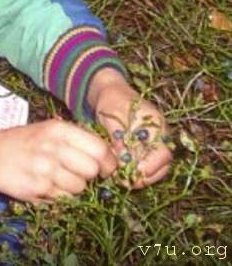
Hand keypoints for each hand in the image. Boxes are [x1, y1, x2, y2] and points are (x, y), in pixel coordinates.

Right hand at [0, 119, 116, 201]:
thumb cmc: (24, 141)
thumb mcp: (48, 129)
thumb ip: (75, 138)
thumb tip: (107, 154)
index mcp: (59, 129)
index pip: (99, 148)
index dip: (108, 161)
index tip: (106, 168)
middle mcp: (54, 147)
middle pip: (92, 169)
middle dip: (90, 175)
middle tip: (80, 174)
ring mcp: (46, 169)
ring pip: (80, 187)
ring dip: (75, 187)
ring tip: (59, 179)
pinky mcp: (38, 188)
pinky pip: (65, 199)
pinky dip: (61, 196)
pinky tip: (48, 186)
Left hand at [89, 70, 171, 188]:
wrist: (112, 92)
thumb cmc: (111, 101)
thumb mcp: (111, 117)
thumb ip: (117, 137)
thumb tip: (122, 159)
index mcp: (155, 124)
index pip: (162, 153)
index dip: (150, 167)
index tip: (134, 173)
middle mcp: (161, 135)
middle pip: (163, 165)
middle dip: (145, 177)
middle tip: (125, 182)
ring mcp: (157, 141)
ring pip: (157, 168)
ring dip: (141, 177)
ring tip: (121, 179)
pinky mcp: (148, 147)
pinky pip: (149, 165)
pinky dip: (137, 171)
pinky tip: (121, 172)